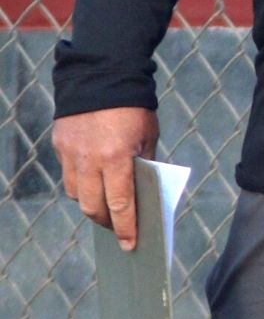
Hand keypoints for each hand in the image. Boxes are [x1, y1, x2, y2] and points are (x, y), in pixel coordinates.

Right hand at [52, 106, 158, 251]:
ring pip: (76, 194)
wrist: (102, 73)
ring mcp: (70, 152)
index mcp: (116, 158)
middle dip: (106, 222)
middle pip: (92, 207)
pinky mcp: (60, 144)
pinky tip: (93, 183)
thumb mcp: (148, 137)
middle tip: (118, 228)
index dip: (125, 228)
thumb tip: (140, 194)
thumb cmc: (133, 107)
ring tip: (105, 208)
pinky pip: (68, 174)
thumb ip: (143, 166)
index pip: (120, 205)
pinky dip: (80, 184)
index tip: (130, 245)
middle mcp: (89, 159)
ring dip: (91, 205)